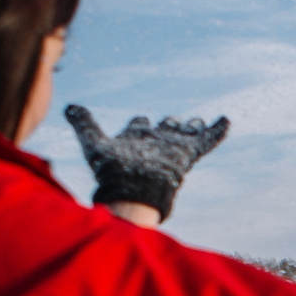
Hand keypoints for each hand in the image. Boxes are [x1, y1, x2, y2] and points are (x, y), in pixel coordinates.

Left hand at [64, 105, 228, 222]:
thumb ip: (84, 123)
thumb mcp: (93, 143)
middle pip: (162, 131)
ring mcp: (171, 149)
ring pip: (183, 135)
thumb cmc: (111, 170)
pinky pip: (205, 142)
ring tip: (195, 122)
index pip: (138, 127)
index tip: (140, 121)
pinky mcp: (186, 154)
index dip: (138, 124)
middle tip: (173, 120)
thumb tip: (69, 106)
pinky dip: (216, 132)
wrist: (131, 189)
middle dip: (167, 126)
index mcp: (134, 140)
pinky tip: (226, 120)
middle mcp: (153, 144)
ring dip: (189, 128)